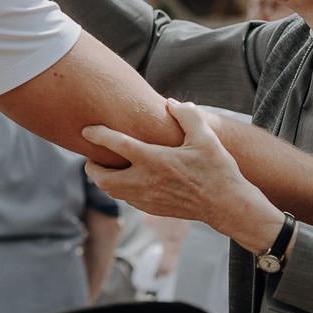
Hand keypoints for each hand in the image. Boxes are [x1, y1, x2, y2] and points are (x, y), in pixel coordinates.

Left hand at [82, 100, 282, 252]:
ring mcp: (146, 198)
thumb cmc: (217, 168)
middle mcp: (145, 181)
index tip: (87, 129)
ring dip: (103, 178)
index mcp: (154, 160)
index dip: (97, 134)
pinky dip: (119, 188)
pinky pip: (125, 199)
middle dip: (90, 165)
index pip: (116, 144)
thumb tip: (170, 103)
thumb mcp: (206, 136)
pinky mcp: (151, 209)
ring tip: (108, 165)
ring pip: (111, 191)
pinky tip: (128, 178)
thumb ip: (187, 115)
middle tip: (93, 154)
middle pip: (101, 177)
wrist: (226, 205)